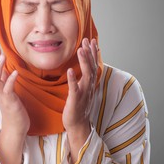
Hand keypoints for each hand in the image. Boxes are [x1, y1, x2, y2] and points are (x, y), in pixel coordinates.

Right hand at [0, 47, 29, 163]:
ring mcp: (3, 98)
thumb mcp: (9, 94)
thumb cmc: (14, 111)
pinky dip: (10, 80)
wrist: (16, 129)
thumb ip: (5, 83)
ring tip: (2, 56)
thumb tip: (5, 71)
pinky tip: (15, 72)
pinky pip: (8, 90)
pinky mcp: (10, 103)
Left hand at [62, 38, 97, 163]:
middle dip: (90, 53)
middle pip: (91, 67)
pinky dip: (73, 79)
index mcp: (90, 84)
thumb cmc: (79, 106)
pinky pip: (74, 89)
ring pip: (86, 75)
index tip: (92, 40)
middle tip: (87, 40)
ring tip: (80, 50)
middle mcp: (89, 86)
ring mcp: (83, 93)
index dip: (93, 52)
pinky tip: (70, 71)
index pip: (93, 65)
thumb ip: (84, 78)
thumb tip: (85, 67)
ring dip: (84, 62)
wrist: (78, 124)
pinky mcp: (75, 100)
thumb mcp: (83, 90)